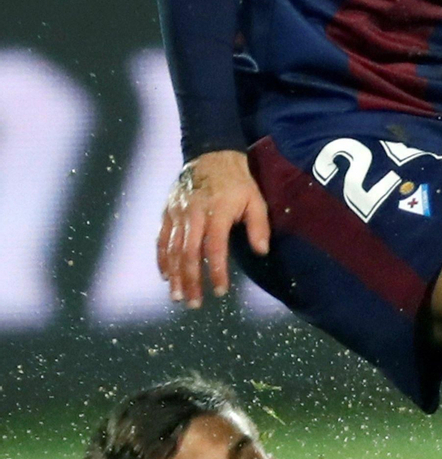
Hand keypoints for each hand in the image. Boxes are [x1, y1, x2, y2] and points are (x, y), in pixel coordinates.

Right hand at [158, 149, 269, 308]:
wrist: (210, 155)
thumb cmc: (237, 181)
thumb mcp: (255, 198)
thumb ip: (259, 226)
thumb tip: (262, 251)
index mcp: (217, 211)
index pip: (215, 248)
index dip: (217, 271)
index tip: (220, 291)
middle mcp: (194, 214)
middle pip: (189, 253)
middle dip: (191, 280)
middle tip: (193, 303)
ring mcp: (177, 213)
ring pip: (173, 249)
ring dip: (174, 275)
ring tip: (177, 296)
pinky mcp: (168, 212)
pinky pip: (162, 239)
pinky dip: (162, 259)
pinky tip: (166, 276)